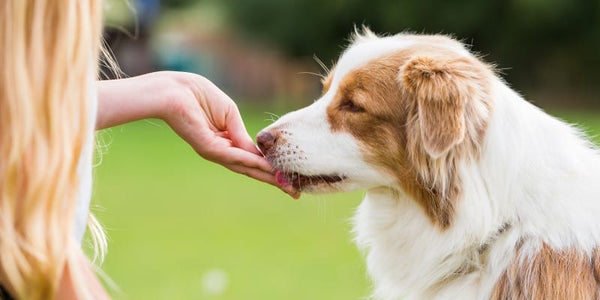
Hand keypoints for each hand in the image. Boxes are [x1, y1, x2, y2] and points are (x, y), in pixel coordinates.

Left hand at [161, 72, 298, 197]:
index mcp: (226, 142)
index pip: (252, 160)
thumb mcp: (230, 115)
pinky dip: (251, 162)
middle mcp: (221, 151)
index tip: (290, 178)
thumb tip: (258, 153)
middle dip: (273, 180)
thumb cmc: (199, 96)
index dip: (271, 168)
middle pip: (251, 170)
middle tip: (294, 193)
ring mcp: (214, 152)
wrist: (175, 91)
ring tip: (286, 185)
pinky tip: (266, 167)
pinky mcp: (208, 148)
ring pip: (245, 167)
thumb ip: (242, 134)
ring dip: (267, 176)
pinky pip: (234, 157)